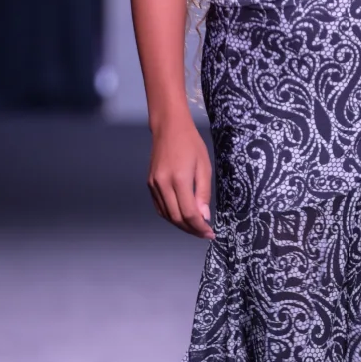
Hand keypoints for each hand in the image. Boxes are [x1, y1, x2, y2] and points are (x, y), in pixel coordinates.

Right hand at [148, 117, 214, 237]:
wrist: (169, 128)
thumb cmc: (190, 144)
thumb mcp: (204, 167)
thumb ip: (203, 193)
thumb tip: (204, 216)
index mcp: (179, 179)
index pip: (189, 213)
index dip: (200, 227)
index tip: (210, 234)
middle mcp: (163, 184)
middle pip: (176, 218)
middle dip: (191, 230)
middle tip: (204, 234)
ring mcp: (154, 185)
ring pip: (166, 215)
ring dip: (181, 225)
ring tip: (195, 228)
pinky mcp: (150, 184)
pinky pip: (160, 207)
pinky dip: (171, 216)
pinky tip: (182, 217)